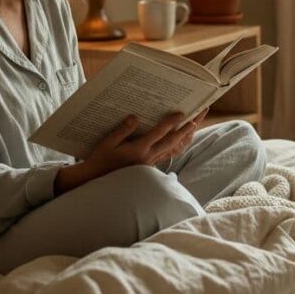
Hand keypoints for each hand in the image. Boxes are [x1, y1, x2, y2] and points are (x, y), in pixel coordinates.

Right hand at [54, 110, 209, 195]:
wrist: (96, 180)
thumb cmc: (100, 160)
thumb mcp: (107, 143)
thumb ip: (122, 130)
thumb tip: (134, 118)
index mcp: (138, 150)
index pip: (159, 134)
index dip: (171, 123)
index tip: (181, 113)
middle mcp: (148, 157)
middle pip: (172, 142)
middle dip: (186, 130)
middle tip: (197, 118)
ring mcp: (150, 163)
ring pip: (173, 149)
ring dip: (184, 138)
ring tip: (194, 127)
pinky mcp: (149, 166)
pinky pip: (168, 155)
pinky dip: (177, 147)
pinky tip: (181, 141)